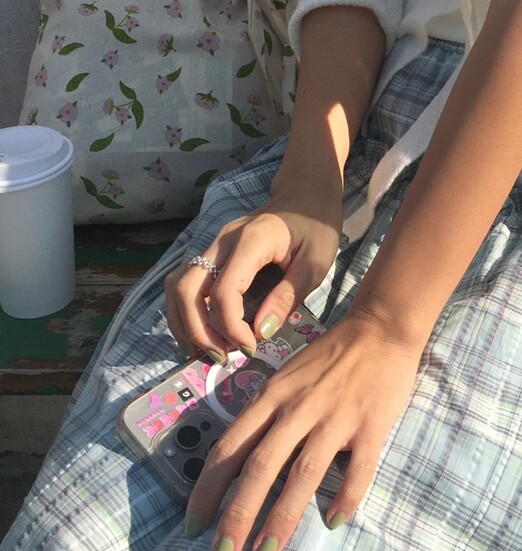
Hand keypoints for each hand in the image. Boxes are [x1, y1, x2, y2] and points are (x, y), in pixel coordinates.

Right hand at [164, 188, 342, 361]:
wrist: (306, 194)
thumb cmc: (316, 227)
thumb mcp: (316, 263)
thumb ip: (287, 297)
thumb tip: (260, 333)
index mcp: (251, 241)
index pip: (224, 291)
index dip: (231, 327)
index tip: (251, 346)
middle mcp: (222, 241)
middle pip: (185, 289)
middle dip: (197, 330)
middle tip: (222, 356)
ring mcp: (212, 245)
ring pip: (177, 286)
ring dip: (185, 323)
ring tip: (210, 349)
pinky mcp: (211, 253)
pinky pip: (184, 283)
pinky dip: (186, 312)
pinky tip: (204, 333)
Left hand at [183, 310, 422, 550]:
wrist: (380, 328)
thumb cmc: (328, 356)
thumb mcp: (285, 378)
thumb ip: (265, 416)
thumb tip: (238, 464)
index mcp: (271, 397)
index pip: (229, 449)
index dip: (208, 490)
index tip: (193, 526)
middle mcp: (298, 410)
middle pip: (260, 468)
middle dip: (237, 516)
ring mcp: (335, 419)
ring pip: (303, 474)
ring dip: (282, 517)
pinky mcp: (370, 426)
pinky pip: (358, 469)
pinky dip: (346, 497)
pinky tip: (335, 521)